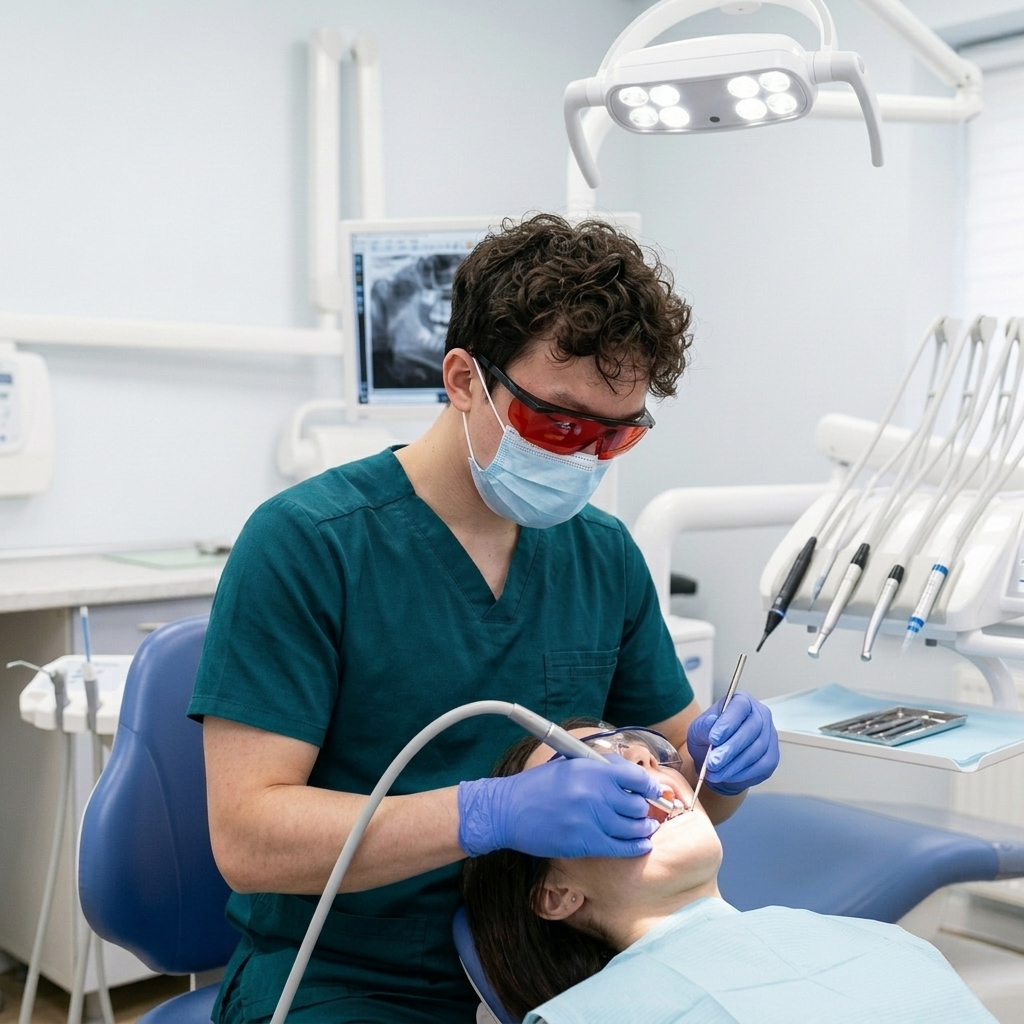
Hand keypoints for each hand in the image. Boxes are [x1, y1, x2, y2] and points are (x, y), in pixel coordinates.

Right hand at [457, 754, 663, 858]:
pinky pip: (620, 846)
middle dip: (646, 808)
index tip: (655, 791)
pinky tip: (643, 844)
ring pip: (632, 827)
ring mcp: (591, 820)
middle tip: (648, 811)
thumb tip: (630, 777)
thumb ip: (599, 769)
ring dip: (644, 828)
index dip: (650, 786)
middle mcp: (595, 793)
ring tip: (647, 827)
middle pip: (637, 804)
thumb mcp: (569, 765)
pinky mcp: (585, 843)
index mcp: (592, 769)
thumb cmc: (537, 786)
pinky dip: (636, 846)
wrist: (509, 810)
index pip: (636, 777)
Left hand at [686, 691, 779, 795]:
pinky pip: (762, 765)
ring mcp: (769, 735)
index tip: (714, 739)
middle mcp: (760, 715)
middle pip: (751, 729)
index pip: (740, 707)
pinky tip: (727, 775)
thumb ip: (704, 726)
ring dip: (734, 764)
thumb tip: (712, 722)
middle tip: (713, 762)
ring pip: (757, 750)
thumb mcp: (698, 730)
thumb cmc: (708, 739)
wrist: (716, 760)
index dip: (728, 723)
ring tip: (715, 771)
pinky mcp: (772, 756)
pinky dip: (742, 773)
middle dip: (730, 748)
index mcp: (741, 701)